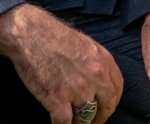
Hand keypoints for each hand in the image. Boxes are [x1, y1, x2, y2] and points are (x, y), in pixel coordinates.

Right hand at [0, 4, 122, 123]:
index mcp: (104, 62)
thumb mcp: (87, 46)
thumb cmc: (56, 37)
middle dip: (101, 117)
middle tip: (93, 121)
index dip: (112, 102)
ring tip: (74, 122)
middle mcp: (95, 76)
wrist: (32, 34)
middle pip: (107, 106)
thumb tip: (101, 82)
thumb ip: (98, 64)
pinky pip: (64, 123)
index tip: (106, 108)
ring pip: (86, 117)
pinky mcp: (57, 99)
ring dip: (80, 122)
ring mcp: (77, 89)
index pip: (117, 89)